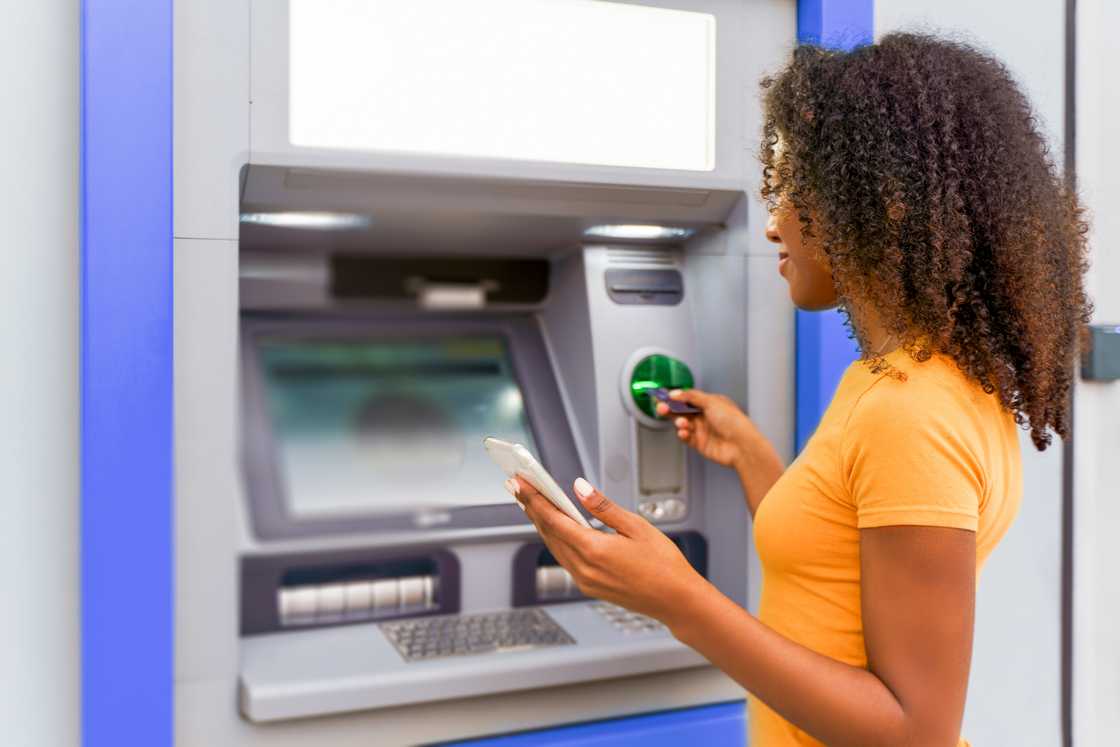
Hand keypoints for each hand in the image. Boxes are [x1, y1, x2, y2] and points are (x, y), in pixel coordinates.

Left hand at [505, 475, 706, 626]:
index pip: (553, 520)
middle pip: (548, 534)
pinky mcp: (590, 587)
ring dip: (542, 524)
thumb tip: (579, 488)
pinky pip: (565, 559)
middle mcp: (584, 569)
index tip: (520, 483)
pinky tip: (557, 528)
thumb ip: (603, 507)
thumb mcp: (637, 526)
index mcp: (594, 551)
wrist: (677, 602)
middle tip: (519, 487)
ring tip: (532, 503)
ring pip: (554, 547)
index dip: (534, 499)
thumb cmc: (664, 565)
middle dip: (532, 508)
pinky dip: (557, 540)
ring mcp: (585, 581)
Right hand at [656, 388, 755, 469]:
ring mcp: (703, 430)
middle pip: (682, 411)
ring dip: (679, 422)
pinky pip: (685, 437)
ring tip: (682, 423)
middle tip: (661, 408)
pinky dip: (682, 434)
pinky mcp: (700, 443)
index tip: (662, 396)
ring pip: (683, 424)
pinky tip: (684, 432)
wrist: (741, 446)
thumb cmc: (733, 422)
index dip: (675, 397)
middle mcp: (706, 416)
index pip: (688, 398)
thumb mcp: (711, 402)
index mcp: (710, 403)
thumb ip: (691, 396)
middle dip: (671, 409)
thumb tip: (676, 393)